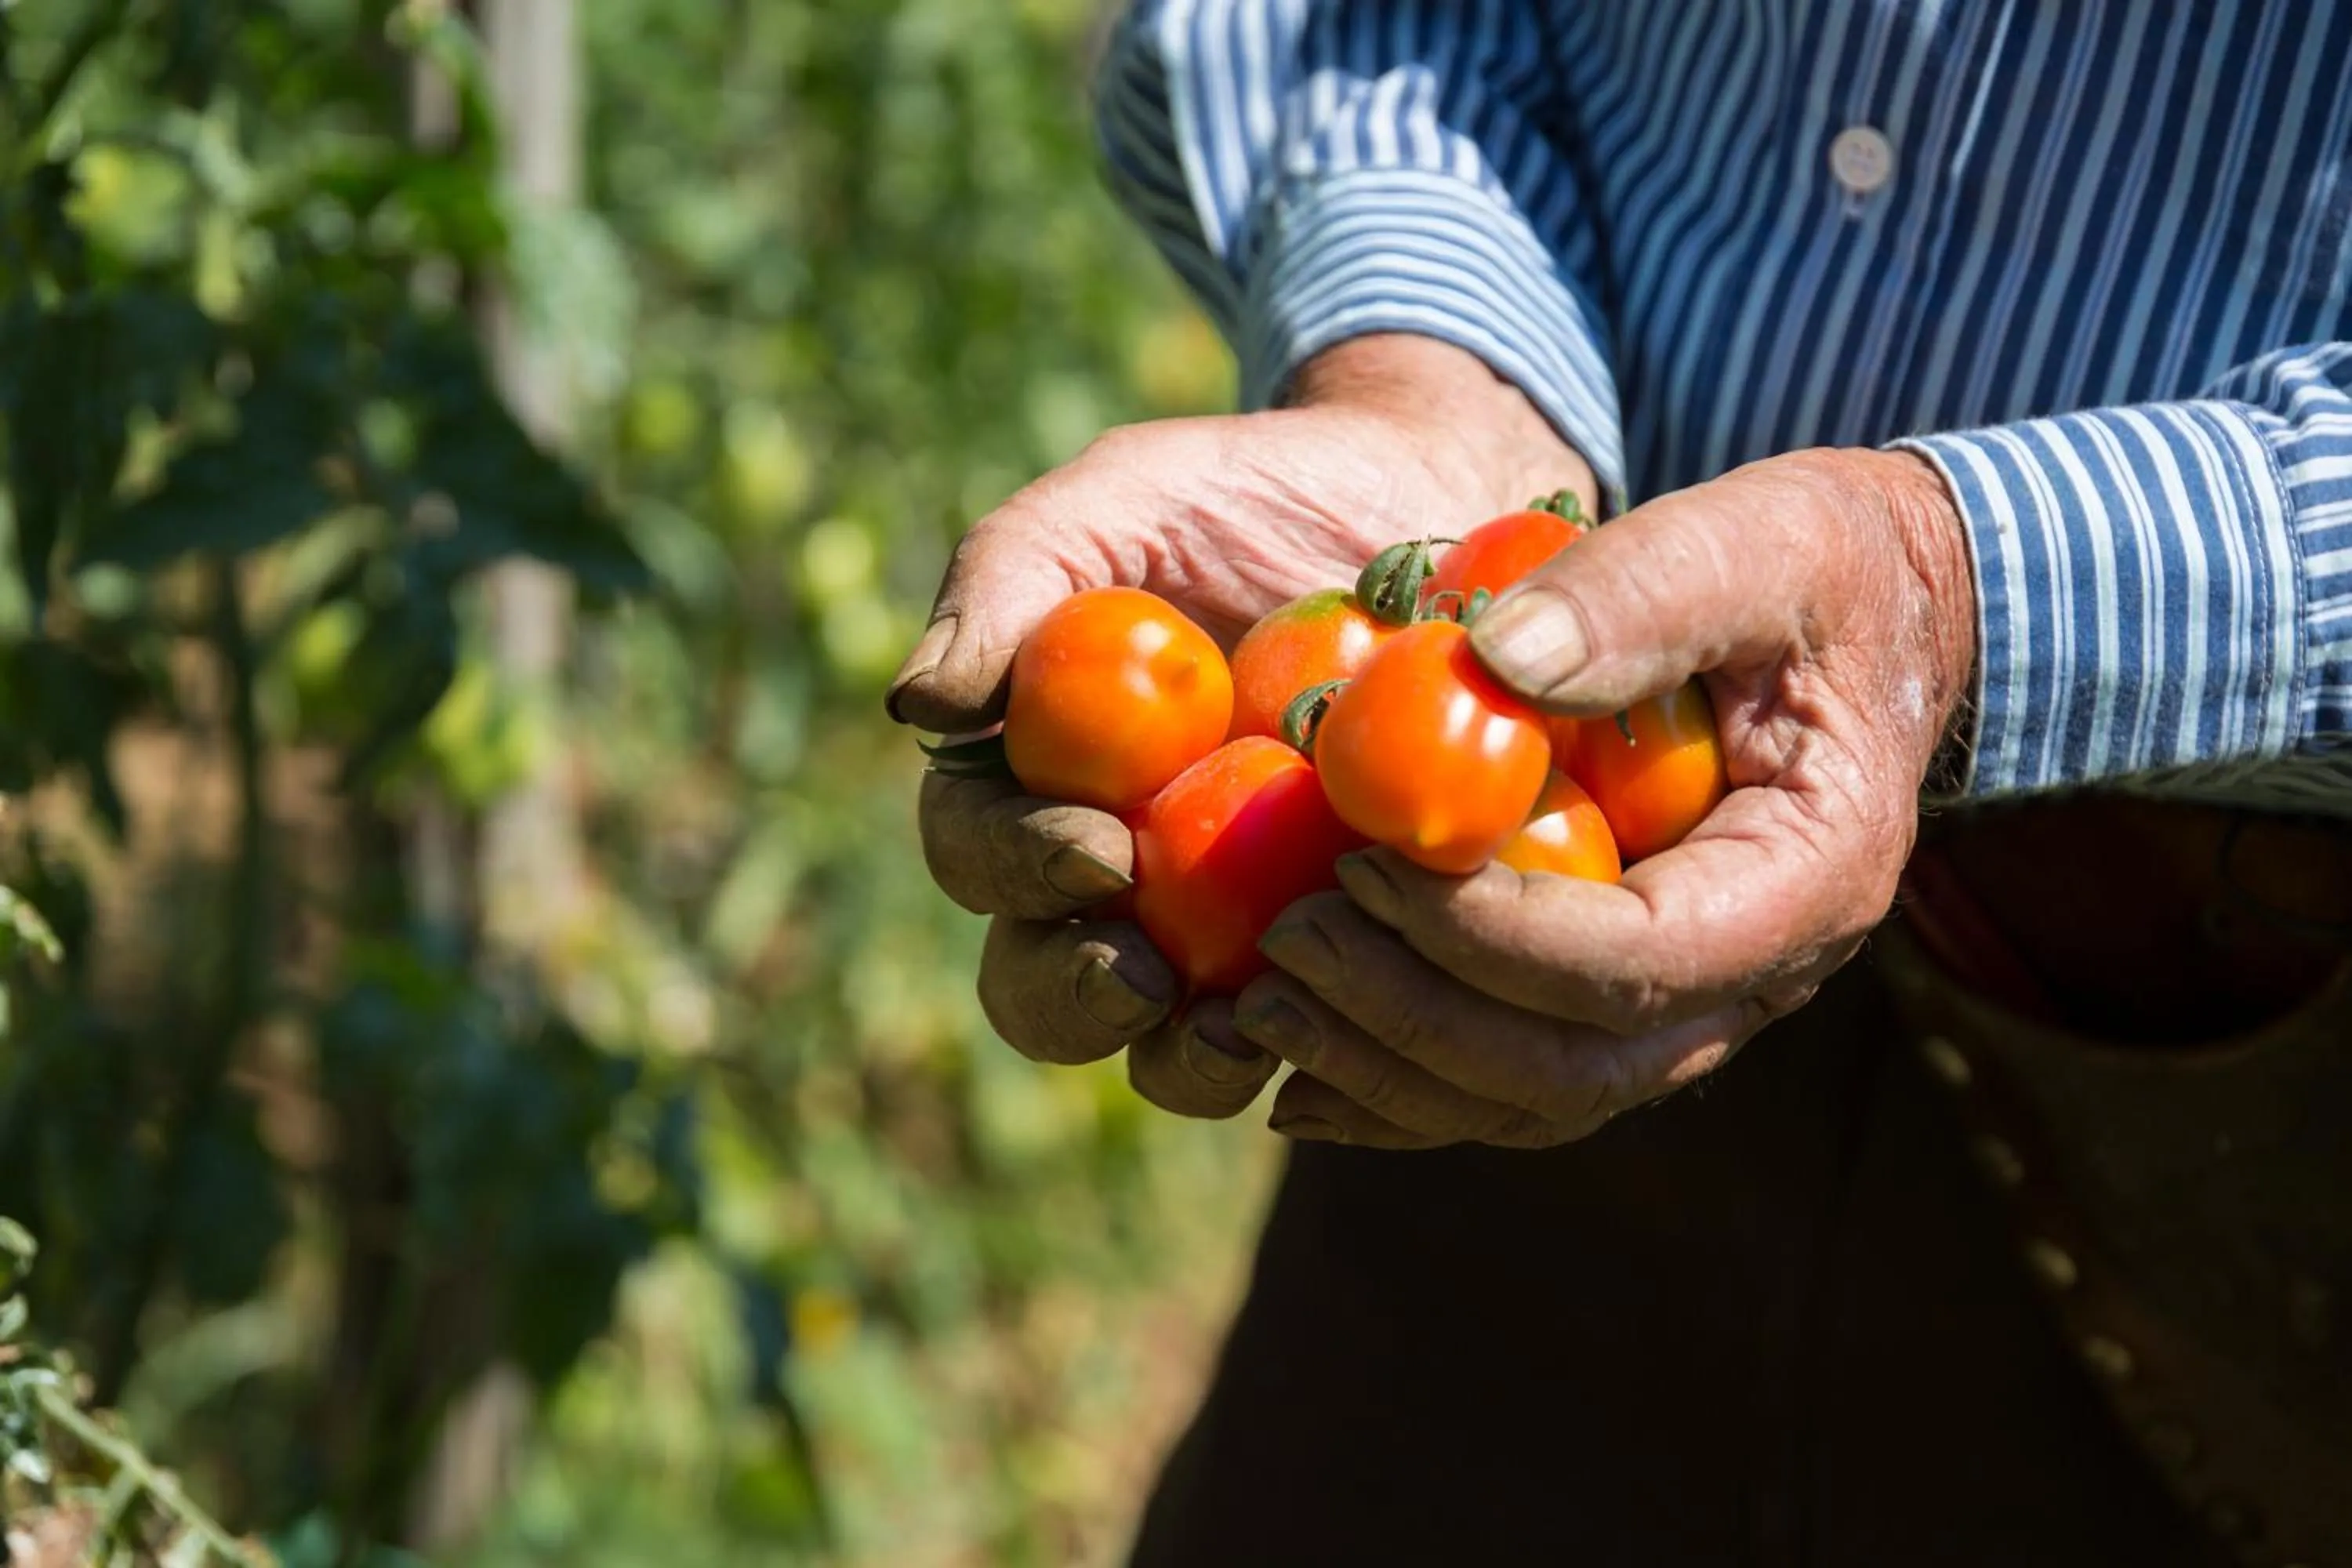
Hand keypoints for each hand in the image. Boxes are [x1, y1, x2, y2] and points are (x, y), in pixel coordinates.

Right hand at [888, 336, 1594, 1119]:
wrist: (1429, 503)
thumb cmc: (1252, 496)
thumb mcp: (1125, 497)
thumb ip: (1009, 576)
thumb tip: (915, 703)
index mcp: (1036, 780)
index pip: (977, 854)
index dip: (1016, 869)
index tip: (1098, 846)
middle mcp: (1113, 879)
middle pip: (1041, 988)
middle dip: (1076, 997)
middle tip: (1143, 973)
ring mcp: (1226, 933)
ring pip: (1167, 1051)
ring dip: (1188, 1061)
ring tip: (1248, 1032)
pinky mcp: (1347, 956)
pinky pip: (1322, 1039)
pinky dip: (1332, 1045)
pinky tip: (1368, 1015)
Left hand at [1234, 447, 1977, 1147]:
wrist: (1878, 615)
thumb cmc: (1819, 567)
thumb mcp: (1751, 542)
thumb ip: (1638, 594)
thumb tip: (1491, 659)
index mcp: (1807, 881)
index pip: (1640, 962)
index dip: (1490, 936)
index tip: (1362, 866)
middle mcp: (1759, 977)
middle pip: (1575, 1067)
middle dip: (1414, 1018)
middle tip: (1287, 944)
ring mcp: (1694, 1005)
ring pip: (1535, 1100)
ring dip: (1390, 1070)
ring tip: (1259, 1008)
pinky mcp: (1626, 997)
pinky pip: (1514, 1082)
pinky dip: (1403, 1086)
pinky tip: (1292, 1067)